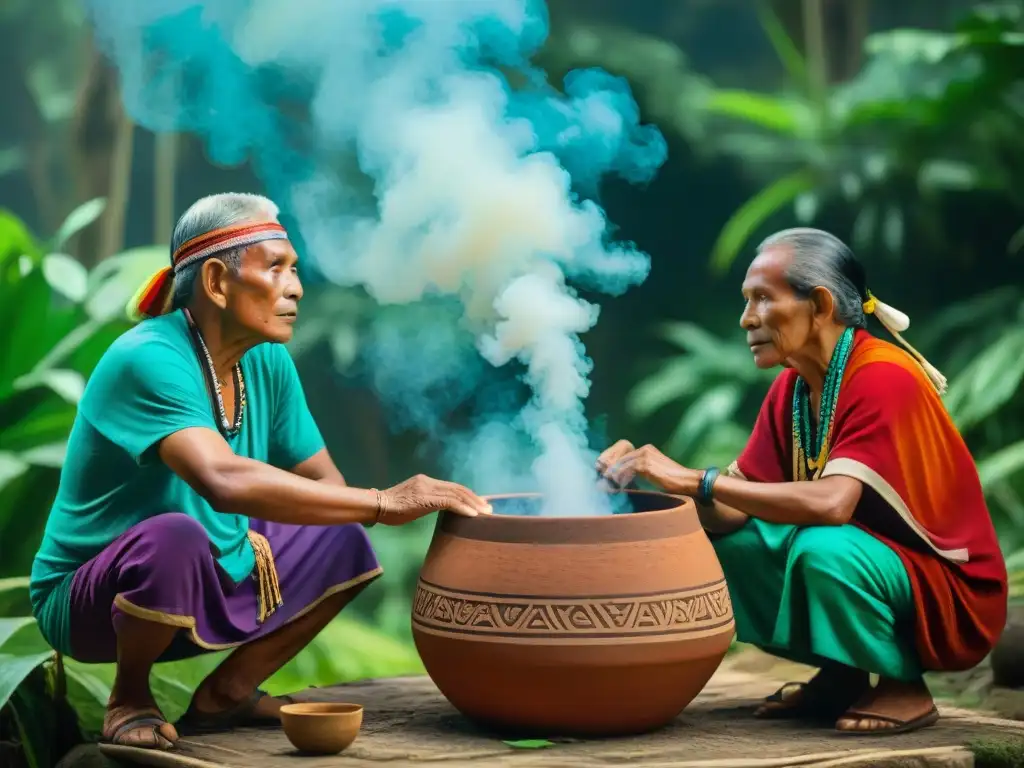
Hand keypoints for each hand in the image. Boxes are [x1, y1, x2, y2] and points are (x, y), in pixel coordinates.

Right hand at [378, 474, 492, 525]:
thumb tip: (442, 508)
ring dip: (473, 504)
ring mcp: (427, 488)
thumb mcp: (413, 503)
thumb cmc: (392, 508)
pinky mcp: (425, 498)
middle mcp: (429, 481)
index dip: (468, 495)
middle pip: (458, 488)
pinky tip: (472, 515)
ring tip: (485, 513)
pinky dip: (463, 508)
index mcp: (426, 481)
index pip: (453, 487)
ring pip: (456, 494)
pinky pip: (449, 502)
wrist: (377, 506)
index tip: (480, 504)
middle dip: (475, 499)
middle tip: (489, 509)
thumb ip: (428, 502)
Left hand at [600, 443, 700, 495]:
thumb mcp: (654, 473)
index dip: (612, 465)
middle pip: (619, 458)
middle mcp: (644, 449)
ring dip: (612, 476)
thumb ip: (640, 471)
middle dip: (609, 470)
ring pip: (620, 465)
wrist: (688, 481)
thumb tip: (622, 480)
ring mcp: (645, 456)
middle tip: (601, 482)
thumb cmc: (673, 481)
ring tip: (605, 487)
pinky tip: (616, 487)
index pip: (622, 455)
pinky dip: (619, 479)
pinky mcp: (646, 465)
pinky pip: (626, 471)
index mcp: (646, 450)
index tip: (604, 475)